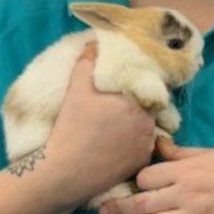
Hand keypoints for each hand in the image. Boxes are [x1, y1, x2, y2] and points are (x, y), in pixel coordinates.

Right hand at [44, 43, 157, 207]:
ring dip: (138, 125)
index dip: (138, 85)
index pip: (147, 88)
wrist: (64, 171)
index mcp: (136, 103)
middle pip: (148, 108)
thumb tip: (94, 42)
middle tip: (119, 105)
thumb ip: (87, 62)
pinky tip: (118, 143)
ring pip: (148, 128)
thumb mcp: (76, 90)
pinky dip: (135, 144)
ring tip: (119, 124)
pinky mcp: (140, 164)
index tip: (125, 87)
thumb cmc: (71, 127)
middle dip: (138, 105)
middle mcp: (148, 125)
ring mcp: (146, 146)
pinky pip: (143, 148)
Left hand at [98, 137, 213, 213]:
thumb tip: (158, 145)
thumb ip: (182, 154)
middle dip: (120, 207)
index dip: (136, 180)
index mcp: (188, 170)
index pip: (147, 175)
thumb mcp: (213, 154)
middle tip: (102, 210)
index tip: (130, 183)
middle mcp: (186, 194)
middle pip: (143, 202)